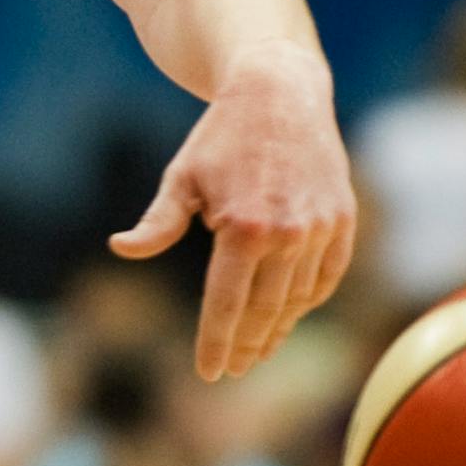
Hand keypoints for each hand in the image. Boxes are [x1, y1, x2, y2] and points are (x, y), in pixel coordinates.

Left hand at [110, 41, 355, 380]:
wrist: (280, 94)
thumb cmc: (220, 137)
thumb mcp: (181, 177)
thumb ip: (157, 223)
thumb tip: (121, 248)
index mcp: (241, 227)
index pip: (226, 304)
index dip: (216, 342)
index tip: (209, 372)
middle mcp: (287, 234)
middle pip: (265, 310)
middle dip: (246, 345)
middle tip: (232, 368)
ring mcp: (321, 229)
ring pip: (298, 299)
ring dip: (277, 330)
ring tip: (257, 350)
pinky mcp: (343, 221)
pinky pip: (326, 277)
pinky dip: (307, 301)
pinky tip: (288, 315)